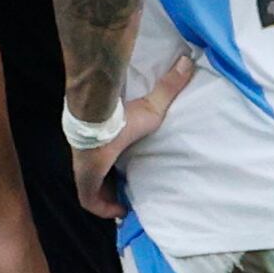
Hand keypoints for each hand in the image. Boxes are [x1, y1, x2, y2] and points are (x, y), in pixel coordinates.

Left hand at [67, 51, 199, 220]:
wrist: (96, 120)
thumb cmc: (121, 117)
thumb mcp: (151, 106)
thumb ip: (169, 86)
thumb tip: (189, 60)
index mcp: (103, 145)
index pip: (105, 160)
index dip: (114, 170)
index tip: (126, 177)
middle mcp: (91, 159)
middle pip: (99, 177)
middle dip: (112, 187)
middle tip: (130, 195)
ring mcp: (85, 171)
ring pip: (94, 191)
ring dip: (108, 199)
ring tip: (127, 206)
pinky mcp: (84, 182)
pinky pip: (91, 202)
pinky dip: (104, 209)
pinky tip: (119, 212)